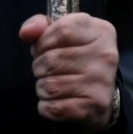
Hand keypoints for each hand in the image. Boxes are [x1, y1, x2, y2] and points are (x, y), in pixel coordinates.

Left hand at [19, 13, 118, 132]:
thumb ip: (42, 26)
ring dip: (43, 89)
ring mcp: (102, 80)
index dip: (44, 41)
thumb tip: (27, 32)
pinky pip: (54, 108)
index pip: (62, 29)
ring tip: (55, 86)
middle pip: (51, 60)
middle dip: (40, 68)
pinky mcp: (95, 104)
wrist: (101, 94)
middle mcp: (105, 54)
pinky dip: (47, 107)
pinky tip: (58, 101)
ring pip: (49, 86)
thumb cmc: (78, 59)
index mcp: (101, 31)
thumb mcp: (64, 35)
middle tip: (51, 71)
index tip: (47, 48)